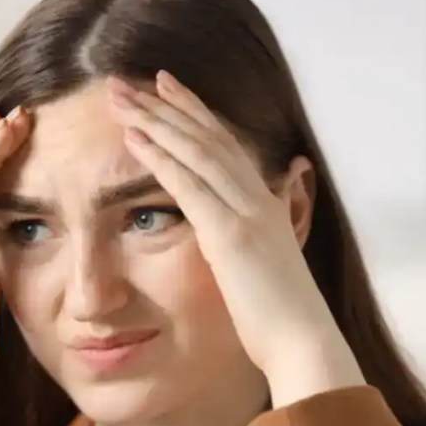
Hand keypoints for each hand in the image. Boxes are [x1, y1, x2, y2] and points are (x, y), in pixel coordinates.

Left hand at [108, 72, 364, 406]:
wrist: (304, 345)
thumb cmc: (282, 317)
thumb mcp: (272, 264)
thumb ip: (266, 229)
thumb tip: (278, 198)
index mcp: (265, 205)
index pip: (225, 145)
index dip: (194, 112)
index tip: (164, 87)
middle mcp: (258, 198)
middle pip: (208, 136)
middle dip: (166, 104)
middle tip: (130, 80)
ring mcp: (246, 213)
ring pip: (196, 150)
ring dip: (155, 119)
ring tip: (121, 96)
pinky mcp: (231, 234)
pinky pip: (188, 185)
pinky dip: (159, 156)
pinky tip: (134, 137)